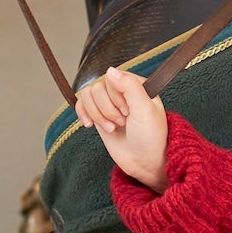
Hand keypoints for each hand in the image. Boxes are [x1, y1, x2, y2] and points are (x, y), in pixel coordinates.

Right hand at [75, 67, 168, 192]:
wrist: (144, 162)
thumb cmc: (150, 137)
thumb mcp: (145, 109)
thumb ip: (130, 86)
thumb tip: (110, 70)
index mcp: (136, 85)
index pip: (112, 77)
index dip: (115, 96)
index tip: (128, 111)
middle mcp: (121, 91)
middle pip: (97, 88)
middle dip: (108, 109)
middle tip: (123, 122)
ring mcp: (108, 103)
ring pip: (87, 95)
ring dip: (98, 115)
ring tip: (112, 127)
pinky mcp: (99, 115)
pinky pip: (81, 104)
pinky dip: (83, 113)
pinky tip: (90, 124)